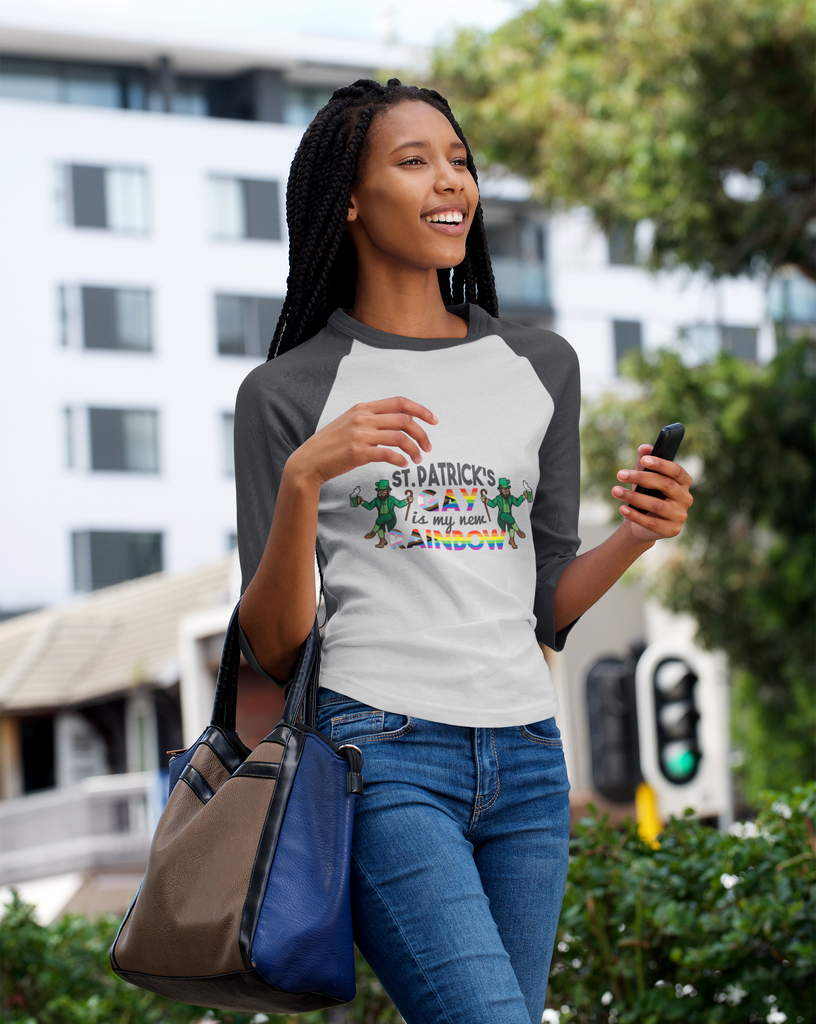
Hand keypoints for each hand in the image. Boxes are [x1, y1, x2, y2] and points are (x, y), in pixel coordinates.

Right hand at [288, 396, 436, 488]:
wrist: (309, 461)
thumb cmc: (331, 445)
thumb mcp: (350, 423)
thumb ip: (372, 420)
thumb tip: (400, 422)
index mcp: (363, 408)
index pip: (399, 402)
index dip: (420, 410)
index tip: (433, 420)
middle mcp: (363, 418)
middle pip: (404, 420)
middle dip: (422, 434)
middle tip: (428, 447)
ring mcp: (360, 435)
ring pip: (400, 437)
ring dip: (414, 449)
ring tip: (417, 459)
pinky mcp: (358, 452)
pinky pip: (389, 454)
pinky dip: (401, 460)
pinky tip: (403, 465)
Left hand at [612, 444, 692, 543]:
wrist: (644, 523)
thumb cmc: (647, 494)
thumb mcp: (645, 478)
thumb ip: (645, 463)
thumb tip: (645, 448)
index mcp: (684, 482)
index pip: (676, 471)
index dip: (661, 464)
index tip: (643, 459)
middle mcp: (686, 498)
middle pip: (665, 485)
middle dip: (641, 478)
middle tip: (620, 474)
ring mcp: (680, 516)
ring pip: (657, 505)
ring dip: (633, 497)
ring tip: (615, 491)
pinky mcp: (672, 530)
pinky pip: (652, 523)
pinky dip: (635, 515)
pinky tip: (621, 508)